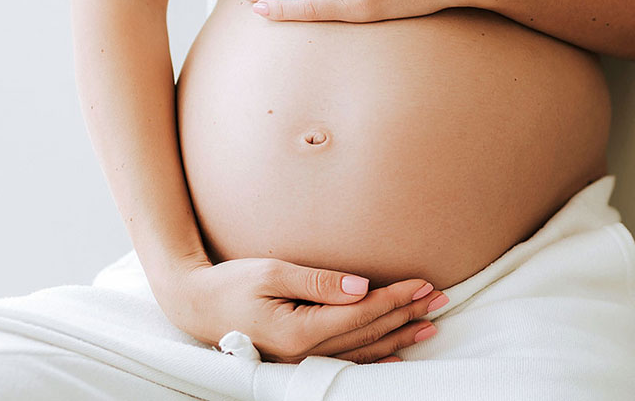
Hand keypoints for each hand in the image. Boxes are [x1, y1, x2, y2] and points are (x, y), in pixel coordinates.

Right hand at [166, 258, 445, 363]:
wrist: (194, 307)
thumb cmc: (230, 284)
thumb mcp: (272, 272)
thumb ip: (319, 282)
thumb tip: (363, 287)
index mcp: (298, 332)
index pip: (361, 314)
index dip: (396, 299)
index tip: (423, 283)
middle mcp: (303, 354)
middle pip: (368, 334)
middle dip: (407, 315)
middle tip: (440, 299)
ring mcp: (301, 362)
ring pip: (362, 351)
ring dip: (399, 337)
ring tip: (430, 324)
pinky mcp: (299, 361)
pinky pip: (345, 363)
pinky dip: (375, 358)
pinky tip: (397, 356)